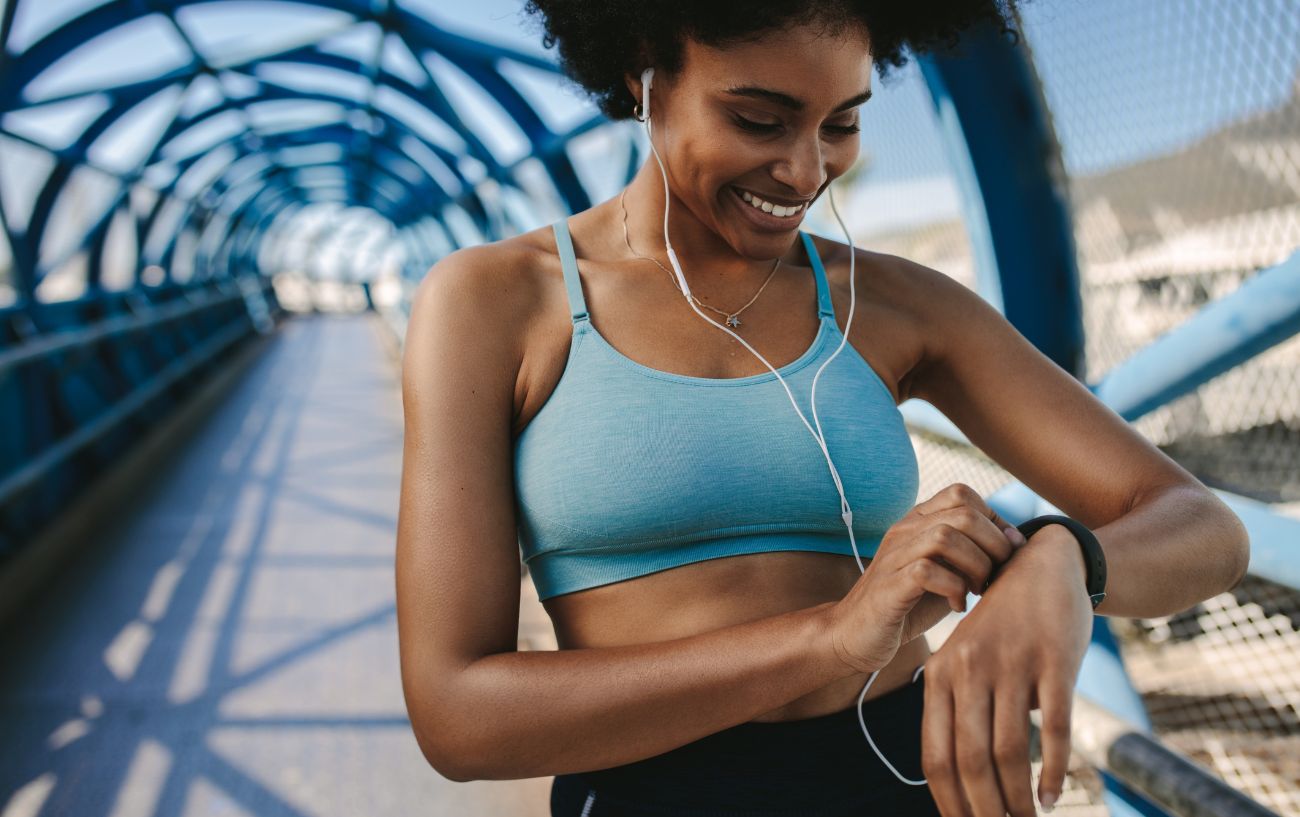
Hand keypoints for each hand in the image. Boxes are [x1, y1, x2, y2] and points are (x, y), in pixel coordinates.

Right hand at [823, 483, 1025, 674]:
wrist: (856, 635)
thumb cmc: (909, 605)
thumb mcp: (946, 571)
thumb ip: (972, 553)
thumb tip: (1018, 543)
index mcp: (917, 520)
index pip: (962, 493)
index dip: (994, 520)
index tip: (1004, 554)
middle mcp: (903, 530)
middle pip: (962, 512)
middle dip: (993, 545)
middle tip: (996, 575)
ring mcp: (893, 556)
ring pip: (945, 536)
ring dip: (975, 566)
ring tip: (977, 590)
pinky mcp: (888, 586)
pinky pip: (926, 571)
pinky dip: (953, 589)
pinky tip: (958, 607)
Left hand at [919, 527, 1093, 816]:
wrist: (1041, 565)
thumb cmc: (1002, 625)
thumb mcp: (965, 659)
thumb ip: (958, 709)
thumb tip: (962, 779)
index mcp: (940, 674)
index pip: (936, 756)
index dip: (949, 802)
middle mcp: (969, 670)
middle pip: (972, 762)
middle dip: (984, 810)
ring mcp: (1012, 665)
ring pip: (1010, 752)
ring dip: (1018, 800)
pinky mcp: (1054, 662)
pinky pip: (1052, 728)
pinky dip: (1052, 770)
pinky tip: (1051, 795)